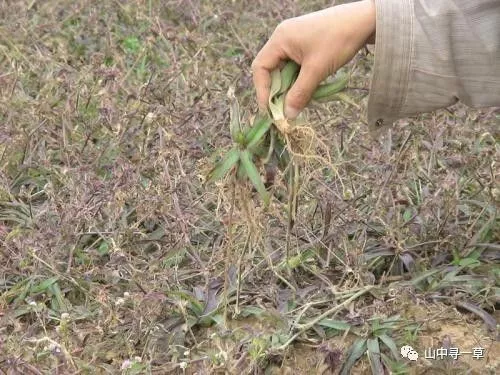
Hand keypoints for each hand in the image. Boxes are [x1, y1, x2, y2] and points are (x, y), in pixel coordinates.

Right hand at [251, 0, 375, 118]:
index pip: (260, 68)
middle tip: (286, 109)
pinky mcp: (305, 45)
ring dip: (290, 87)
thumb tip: (287, 116)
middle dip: (278, 91)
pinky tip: (309, 89)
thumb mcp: (317, 70)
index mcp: (280, 39)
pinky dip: (300, 80)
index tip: (271, 110)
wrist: (365, 20)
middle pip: (271, 70)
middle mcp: (282, 38)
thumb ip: (300, 94)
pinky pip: (295, 67)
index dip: (263, 91)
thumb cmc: (339, 40)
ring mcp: (294, 41)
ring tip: (300, 101)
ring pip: (284, 70)